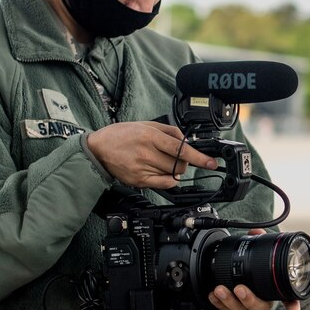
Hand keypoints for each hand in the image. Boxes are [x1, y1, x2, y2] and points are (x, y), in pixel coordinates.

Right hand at [86, 121, 216, 189]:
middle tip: (177, 156)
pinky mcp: (139, 181)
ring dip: (175, 169)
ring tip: (162, 160)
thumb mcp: (146, 124)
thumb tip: (187, 141)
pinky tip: (164, 172)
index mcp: (150, 136)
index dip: (198, 157)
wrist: (98, 149)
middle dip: (184, 161)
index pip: (180, 149)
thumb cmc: (122, 134)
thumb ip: (169, 131)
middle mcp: (147, 153)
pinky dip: (170, 179)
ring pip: (173, 174)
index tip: (210, 162)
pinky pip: (164, 184)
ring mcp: (142, 169)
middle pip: (179, 164)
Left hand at [208, 229, 302, 309]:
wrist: (244, 285)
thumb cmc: (256, 272)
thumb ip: (260, 243)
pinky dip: (220, 305)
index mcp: (275, 292)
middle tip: (240, 289)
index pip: (288, 299)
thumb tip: (255, 231)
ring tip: (219, 290)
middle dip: (249, 299)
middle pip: (260, 307)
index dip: (292, 305)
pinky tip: (213, 296)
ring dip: (229, 302)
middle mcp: (264, 304)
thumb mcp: (260, 256)